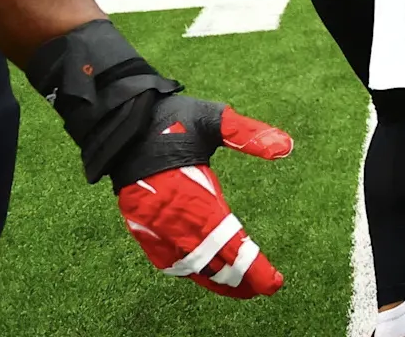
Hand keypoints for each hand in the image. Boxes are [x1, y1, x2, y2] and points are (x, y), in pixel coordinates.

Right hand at [113, 96, 293, 297]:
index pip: (226, 241)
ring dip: (213, 278)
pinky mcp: (138, 225)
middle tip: (263, 287)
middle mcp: (169, 218)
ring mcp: (150, 225)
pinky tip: (201, 271)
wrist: (118, 121)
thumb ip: (247, 134)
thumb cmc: (170, 118)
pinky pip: (164, 257)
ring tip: (239, 286)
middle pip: (208, 262)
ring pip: (186, 265)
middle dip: (237, 278)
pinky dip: (186, 269)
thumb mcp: (213, 119)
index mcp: (190, 196)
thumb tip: (286, 146)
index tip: (274, 283)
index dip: (250, 265)